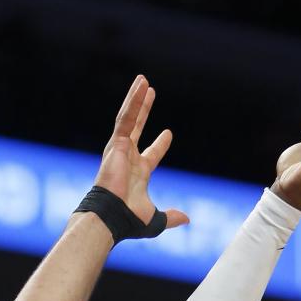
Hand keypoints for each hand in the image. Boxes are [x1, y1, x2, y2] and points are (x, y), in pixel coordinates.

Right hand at [93, 75, 188, 228]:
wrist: (113, 215)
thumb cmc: (129, 219)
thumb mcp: (155, 220)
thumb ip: (170, 217)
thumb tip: (187, 219)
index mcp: (138, 173)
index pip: (151, 154)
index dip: (160, 144)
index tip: (168, 134)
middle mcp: (128, 158)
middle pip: (137, 127)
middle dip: (144, 110)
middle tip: (150, 92)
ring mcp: (120, 148)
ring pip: (129, 117)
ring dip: (137, 98)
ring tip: (143, 80)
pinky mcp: (116, 143)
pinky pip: (125, 117)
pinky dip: (133, 102)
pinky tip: (141, 86)